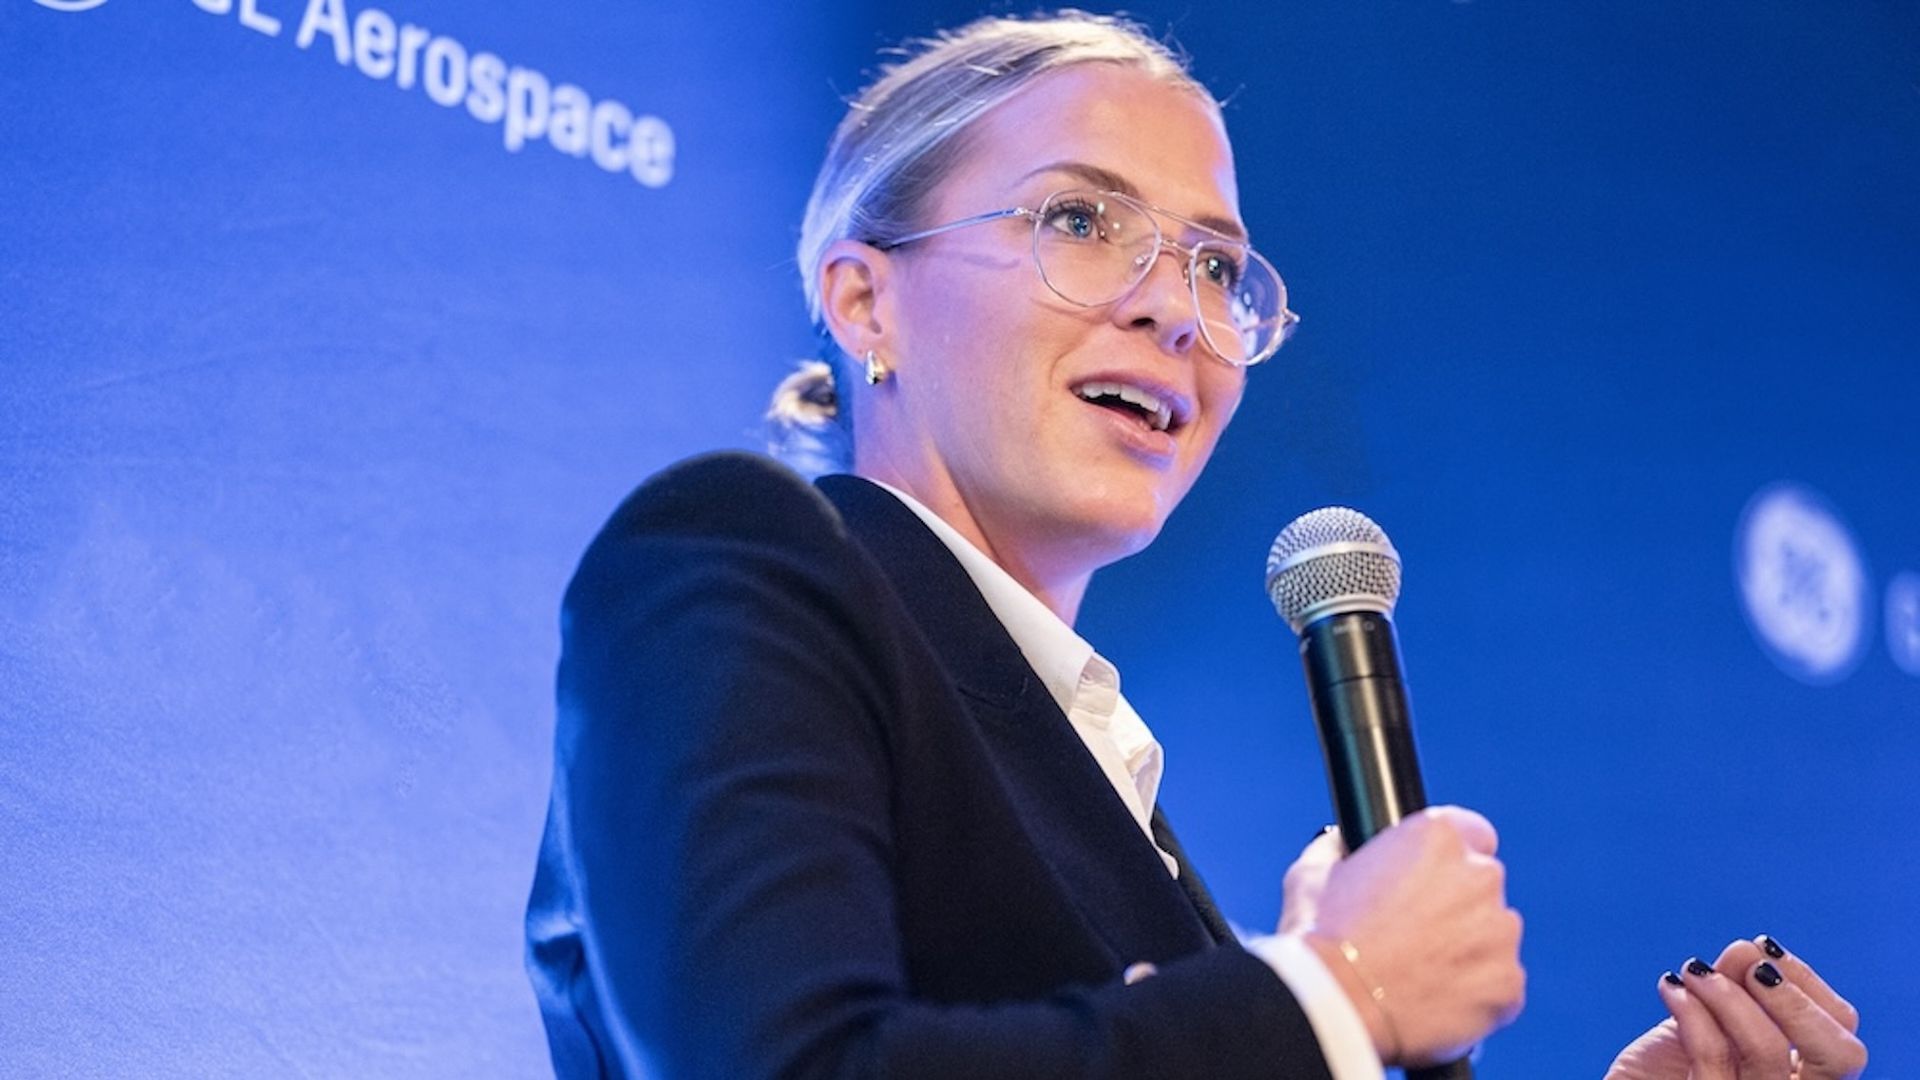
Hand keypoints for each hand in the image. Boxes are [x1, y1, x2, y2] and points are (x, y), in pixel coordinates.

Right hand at [1288, 806, 1525, 1065]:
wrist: (1336, 1004)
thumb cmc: (1320, 935)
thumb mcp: (1314, 873)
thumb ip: (1339, 849)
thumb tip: (1341, 844)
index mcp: (1438, 836)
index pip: (1472, 832)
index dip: (1448, 858)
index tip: (1430, 880)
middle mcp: (1480, 876)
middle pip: (1482, 885)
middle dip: (1456, 905)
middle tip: (1415, 934)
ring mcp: (1500, 932)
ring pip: (1493, 936)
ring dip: (1469, 949)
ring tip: (1421, 973)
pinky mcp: (1508, 984)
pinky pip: (1499, 985)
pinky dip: (1476, 993)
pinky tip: (1436, 1000)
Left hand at [1606, 935, 1865, 1079]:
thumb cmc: (1668, 1064)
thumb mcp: (1709, 1018)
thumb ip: (1735, 984)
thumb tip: (1750, 950)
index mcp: (1804, 1072)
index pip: (1842, 1030)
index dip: (1807, 982)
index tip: (1763, 949)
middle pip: (1841, 1055)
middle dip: (1795, 1000)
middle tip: (1750, 970)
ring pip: (1769, 1050)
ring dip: (1729, 996)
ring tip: (1693, 972)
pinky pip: (1712, 1058)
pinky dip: (1692, 1013)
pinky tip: (1671, 989)